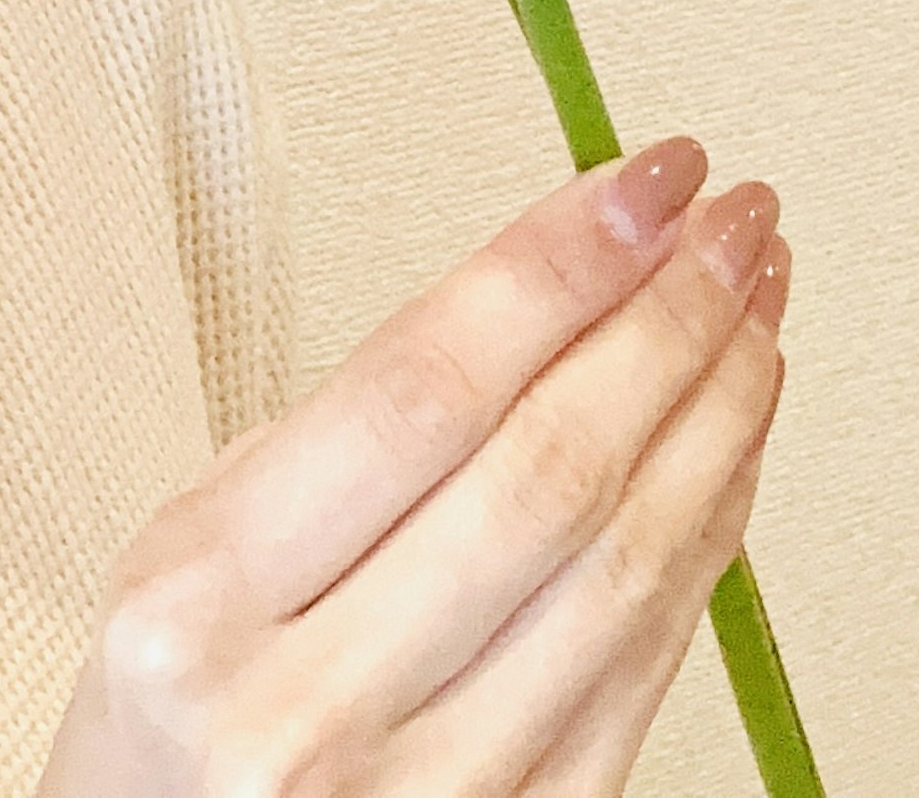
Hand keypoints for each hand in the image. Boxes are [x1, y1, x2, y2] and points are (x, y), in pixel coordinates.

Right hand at [39, 137, 790, 796]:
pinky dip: (709, 537)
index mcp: (198, 611)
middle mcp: (309, 713)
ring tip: (752, 307)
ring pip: (625, 567)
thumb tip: (546, 302)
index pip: (422, 392)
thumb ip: (338, 449)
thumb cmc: (166, 738)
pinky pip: (649, 669)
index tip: (644, 180)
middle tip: (732, 224)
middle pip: (547, 470)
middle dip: (666, 319)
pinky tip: (728, 447)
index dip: (557, 266)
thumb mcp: (178, 562)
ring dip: (715, 414)